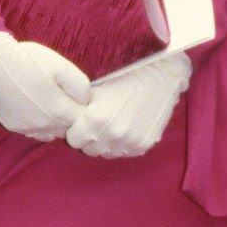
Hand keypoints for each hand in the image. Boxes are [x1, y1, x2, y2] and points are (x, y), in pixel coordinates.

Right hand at [0, 31, 90, 140]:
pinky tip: (33, 106)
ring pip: (51, 133)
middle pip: (68, 129)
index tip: (76, 94)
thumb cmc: (27, 60)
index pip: (83, 120)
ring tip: (47, 100)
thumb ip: (81, 86)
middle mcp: (45, 126)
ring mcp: (27, 129)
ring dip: (54, 122)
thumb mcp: (62, 66)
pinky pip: (34, 132)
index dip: (84, 106)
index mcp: (60, 112)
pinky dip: (38, 123)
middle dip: (70, 116)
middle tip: (62, 95)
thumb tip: (86, 100)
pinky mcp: (13, 127)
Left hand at [66, 51, 191, 157]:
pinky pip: (124, 152)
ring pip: (107, 153)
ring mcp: (129, 142)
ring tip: (112, 124)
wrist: (160, 73)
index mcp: (95, 121)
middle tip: (98, 122)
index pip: (73, 140)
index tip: (83, 120)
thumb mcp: (93, 87)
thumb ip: (78, 108)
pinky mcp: (144, 144)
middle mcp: (112, 135)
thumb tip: (66, 119)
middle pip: (90, 149)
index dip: (76, 129)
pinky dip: (122, 143)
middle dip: (90, 138)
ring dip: (106, 142)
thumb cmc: (123, 74)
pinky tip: (126, 126)